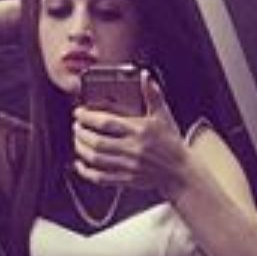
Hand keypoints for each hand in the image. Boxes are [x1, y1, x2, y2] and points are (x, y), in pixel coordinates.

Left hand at [72, 71, 190, 194]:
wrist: (180, 171)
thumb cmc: (171, 143)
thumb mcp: (163, 115)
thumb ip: (152, 95)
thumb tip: (144, 76)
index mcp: (140, 130)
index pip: (107, 122)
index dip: (88, 117)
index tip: (79, 112)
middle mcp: (133, 149)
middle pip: (98, 141)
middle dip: (81, 133)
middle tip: (76, 125)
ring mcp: (129, 166)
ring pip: (96, 159)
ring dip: (81, 149)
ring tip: (77, 140)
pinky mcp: (126, 180)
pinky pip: (101, 178)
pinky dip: (86, 172)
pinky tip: (80, 164)